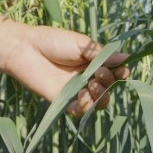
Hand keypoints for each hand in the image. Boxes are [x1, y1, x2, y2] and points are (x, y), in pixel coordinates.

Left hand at [0, 21, 129, 116]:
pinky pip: (81, 111)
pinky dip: (86, 107)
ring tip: (91, 86)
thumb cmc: (52, 41)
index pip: (116, 72)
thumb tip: (127, 58)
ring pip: (99, 102)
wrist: (25, 49)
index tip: (120, 69)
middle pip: (110, 88)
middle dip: (109, 82)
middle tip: (97, 73)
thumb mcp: (81, 44)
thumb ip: (103, 54)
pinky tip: (82, 97)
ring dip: (100, 96)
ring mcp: (77, 91)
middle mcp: (88, 78)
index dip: (121, 73)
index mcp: (94, 63)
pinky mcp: (64, 102)